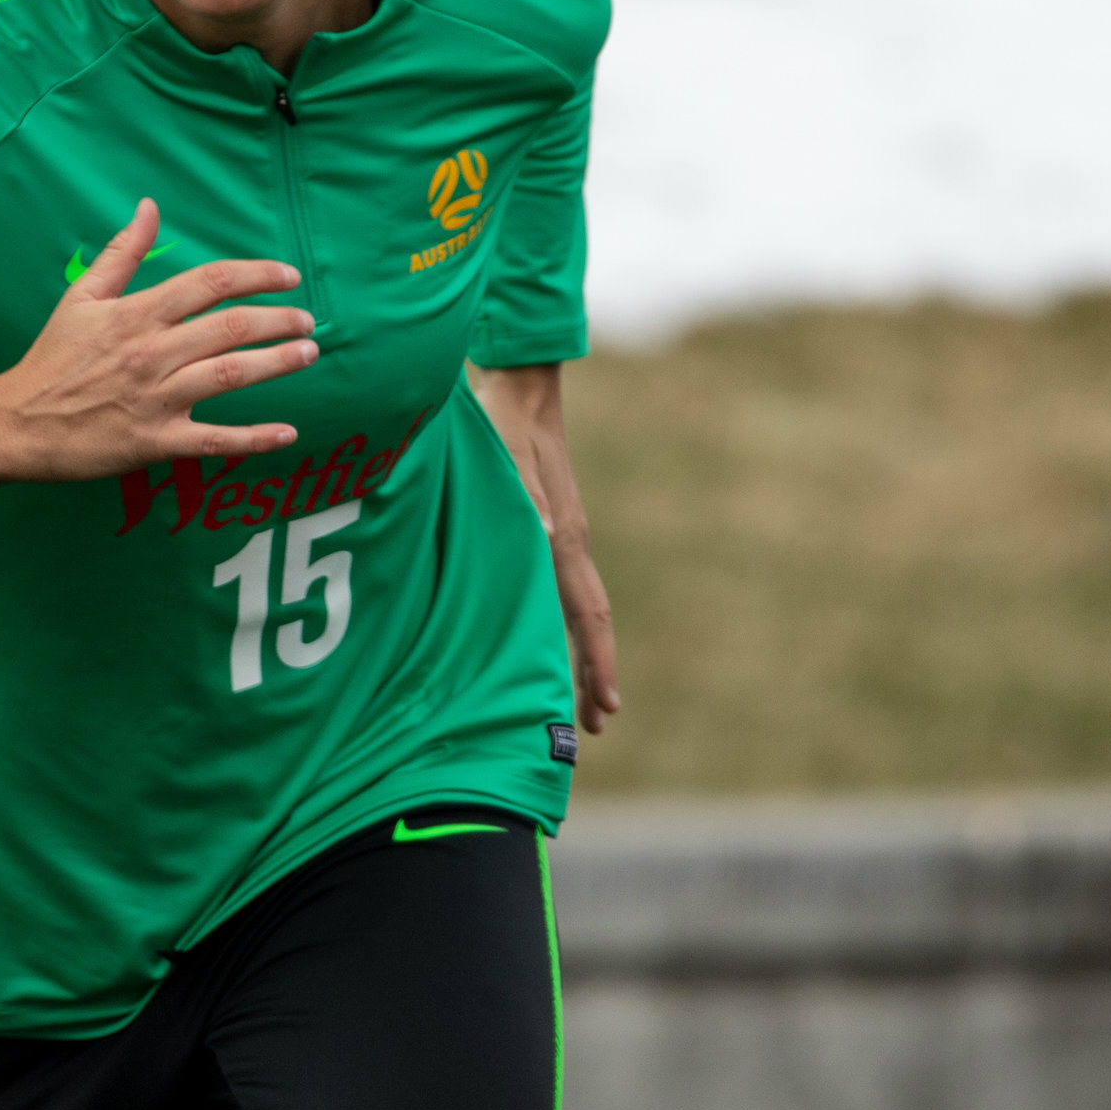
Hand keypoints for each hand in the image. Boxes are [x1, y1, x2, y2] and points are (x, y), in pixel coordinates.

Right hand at [0, 200, 317, 500]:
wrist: (16, 424)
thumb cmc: (52, 359)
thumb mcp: (80, 296)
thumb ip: (122, 252)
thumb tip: (150, 206)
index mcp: (136, 314)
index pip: (209, 283)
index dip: (256, 274)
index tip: (288, 276)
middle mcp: (151, 353)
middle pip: (231, 326)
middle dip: (279, 319)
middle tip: (309, 319)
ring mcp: (156, 399)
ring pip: (230, 375)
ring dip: (277, 363)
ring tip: (308, 353)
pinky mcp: (156, 443)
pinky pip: (214, 440)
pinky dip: (253, 438)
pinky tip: (287, 432)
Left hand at [476, 364, 622, 734]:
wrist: (520, 384)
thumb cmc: (505, 421)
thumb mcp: (506, 457)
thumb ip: (523, 494)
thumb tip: (544, 536)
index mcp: (563, 537)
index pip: (588, 612)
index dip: (597, 660)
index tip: (605, 706)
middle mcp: (568, 543)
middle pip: (588, 622)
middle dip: (592, 673)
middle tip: (595, 725)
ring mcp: (560, 535)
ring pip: (574, 608)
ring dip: (578, 653)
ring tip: (578, 698)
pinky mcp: (546, 526)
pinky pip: (556, 587)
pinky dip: (556, 622)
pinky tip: (542, 634)